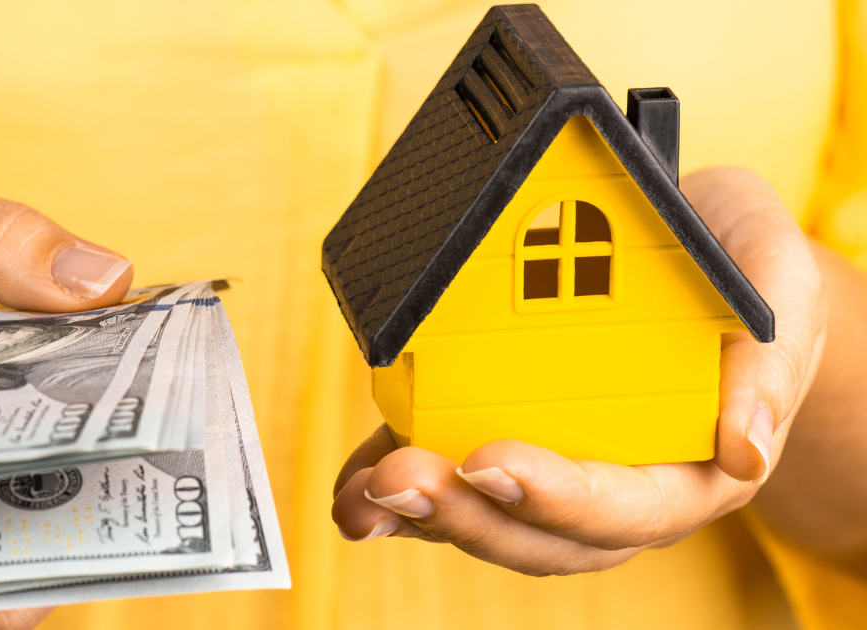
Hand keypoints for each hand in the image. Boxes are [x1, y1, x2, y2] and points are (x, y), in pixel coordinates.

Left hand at [330, 167, 826, 575]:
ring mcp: (552, 468)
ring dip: (418, 512)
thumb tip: (744, 449)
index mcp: (689, 465)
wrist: (695, 252)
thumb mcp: (777, 281)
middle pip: (539, 532)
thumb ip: (768, 360)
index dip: (558, 495)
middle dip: (463, 514)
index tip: (491, 461)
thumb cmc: (736, 265)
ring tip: (360, 495)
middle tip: (398, 479)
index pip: (626, 506)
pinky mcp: (499, 436)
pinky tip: (354, 480)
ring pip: (484, 516)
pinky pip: (450, 473)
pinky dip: (397, 478)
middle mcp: (615, 484)